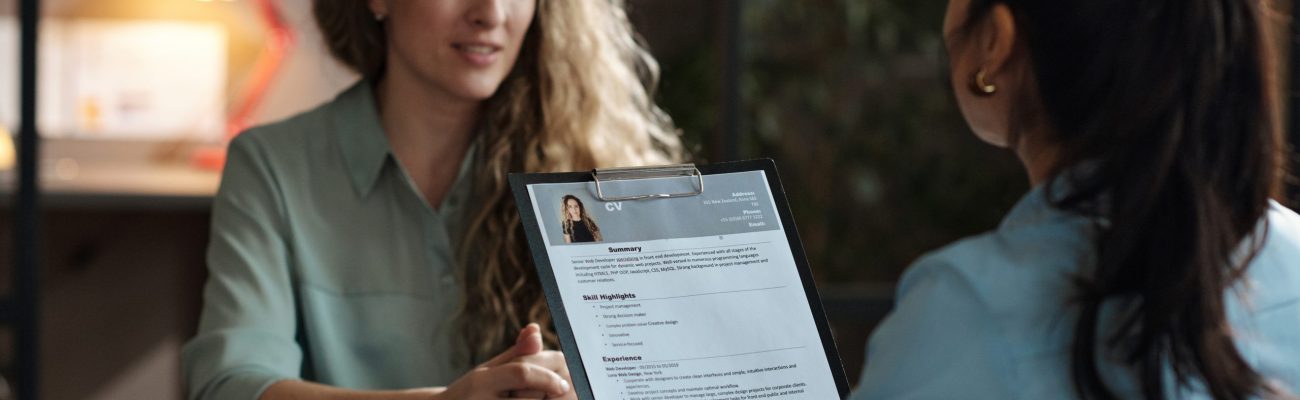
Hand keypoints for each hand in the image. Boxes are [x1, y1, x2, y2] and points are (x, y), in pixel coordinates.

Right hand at [434, 324, 570, 399]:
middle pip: (531, 396)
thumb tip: (535, 330)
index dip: (548, 378)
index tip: (563, 384)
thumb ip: (516, 354)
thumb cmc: (471, 395)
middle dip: (546, 394)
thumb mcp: (488, 371)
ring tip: (532, 398)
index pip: (522, 373)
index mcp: (480, 381)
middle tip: (554, 393)